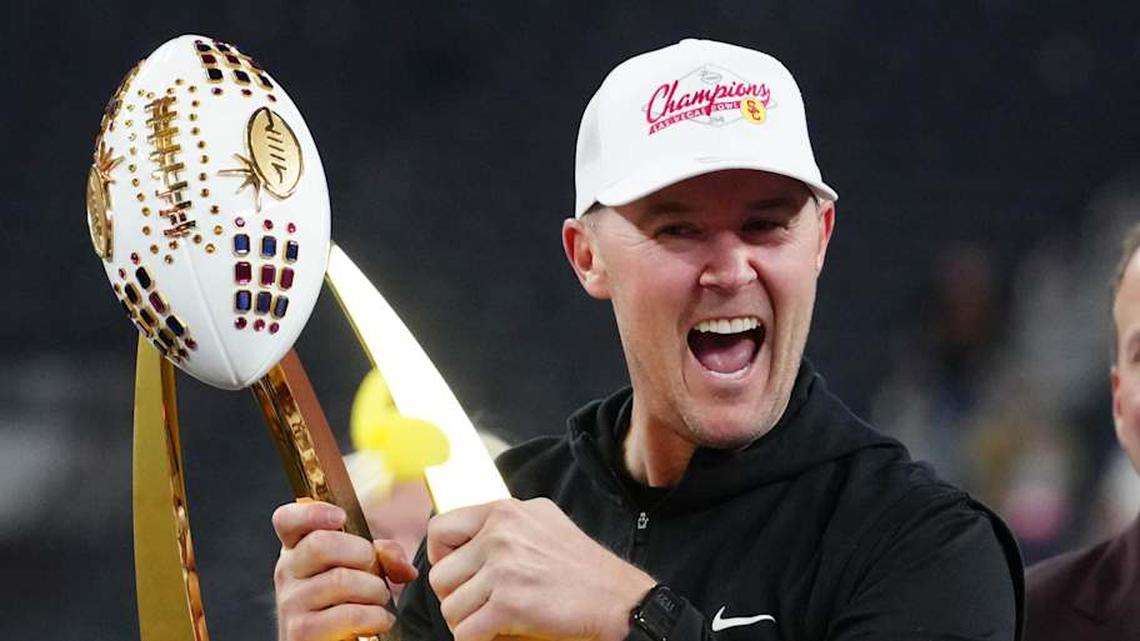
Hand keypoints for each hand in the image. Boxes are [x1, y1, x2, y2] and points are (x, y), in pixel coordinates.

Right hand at [272, 500, 418, 640]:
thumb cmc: (347, 601)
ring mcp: (290, 602)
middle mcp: (287, 571)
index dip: (312, 512)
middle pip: (321, 544)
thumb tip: (403, 566)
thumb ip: (383, 554)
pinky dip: (375, 616)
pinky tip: (379, 620)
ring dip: (374, 589)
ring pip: (340, 579)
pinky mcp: (301, 632)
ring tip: (379, 599)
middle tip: (374, 570)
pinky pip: (348, 614)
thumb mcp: (363, 569)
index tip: (340, 517)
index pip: (287, 519)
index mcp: (298, 548)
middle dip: (362, 554)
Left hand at [426, 498, 655, 640]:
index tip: (458, 573)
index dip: (441, 557)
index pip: (440, 528)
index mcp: (504, 511)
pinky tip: (496, 635)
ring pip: (450, 607)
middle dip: (456, 597)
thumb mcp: (544, 521)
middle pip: (441, 575)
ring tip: (491, 622)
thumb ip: (507, 522)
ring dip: (467, 622)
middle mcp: (500, 534)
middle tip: (479, 606)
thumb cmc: (584, 567)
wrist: (619, 600)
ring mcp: (504, 568)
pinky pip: (465, 633)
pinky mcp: (509, 604)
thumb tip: (472, 535)